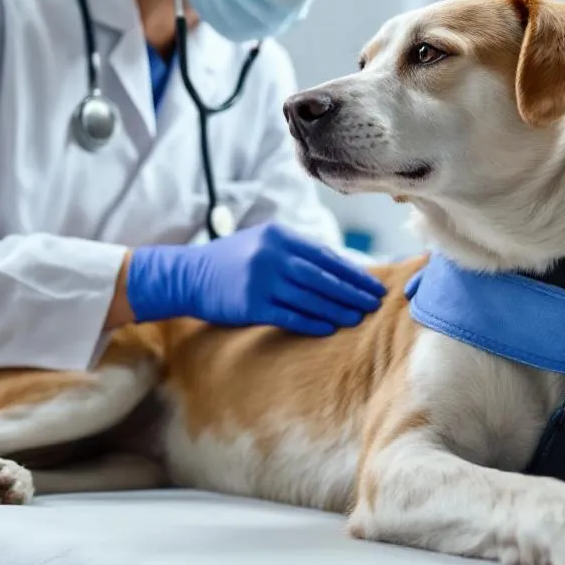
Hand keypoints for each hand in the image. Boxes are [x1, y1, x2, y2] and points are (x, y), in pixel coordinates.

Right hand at [126, 223, 387, 335]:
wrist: (189, 276)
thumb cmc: (232, 261)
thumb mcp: (263, 243)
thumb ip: (296, 252)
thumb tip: (339, 270)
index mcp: (279, 236)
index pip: (326, 257)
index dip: (353, 273)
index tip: (374, 286)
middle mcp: (272, 256)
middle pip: (323, 277)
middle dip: (352, 292)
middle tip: (375, 304)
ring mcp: (261, 280)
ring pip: (311, 298)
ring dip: (338, 309)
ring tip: (358, 318)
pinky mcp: (251, 305)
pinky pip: (290, 316)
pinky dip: (312, 322)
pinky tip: (330, 328)